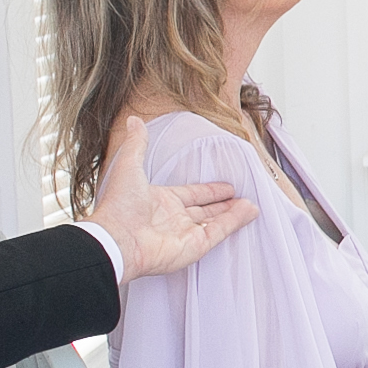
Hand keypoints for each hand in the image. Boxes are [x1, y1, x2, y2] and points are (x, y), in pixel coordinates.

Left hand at [88, 115, 260, 282]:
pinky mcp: (194, 247)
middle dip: (223, 204)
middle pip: (205, 210)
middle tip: (241, 197)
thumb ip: (137, 144)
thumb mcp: (128, 166)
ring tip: (252, 205)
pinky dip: (235, 222)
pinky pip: (219, 232)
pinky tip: (249, 211)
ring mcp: (184, 234)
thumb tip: (134, 120)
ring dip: (233, 214)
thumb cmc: (118, 206)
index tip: (227, 186)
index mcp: (160, 201)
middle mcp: (173, 219)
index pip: (191, 194)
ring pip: (215, 222)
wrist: (115, 240)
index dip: (209, 190)